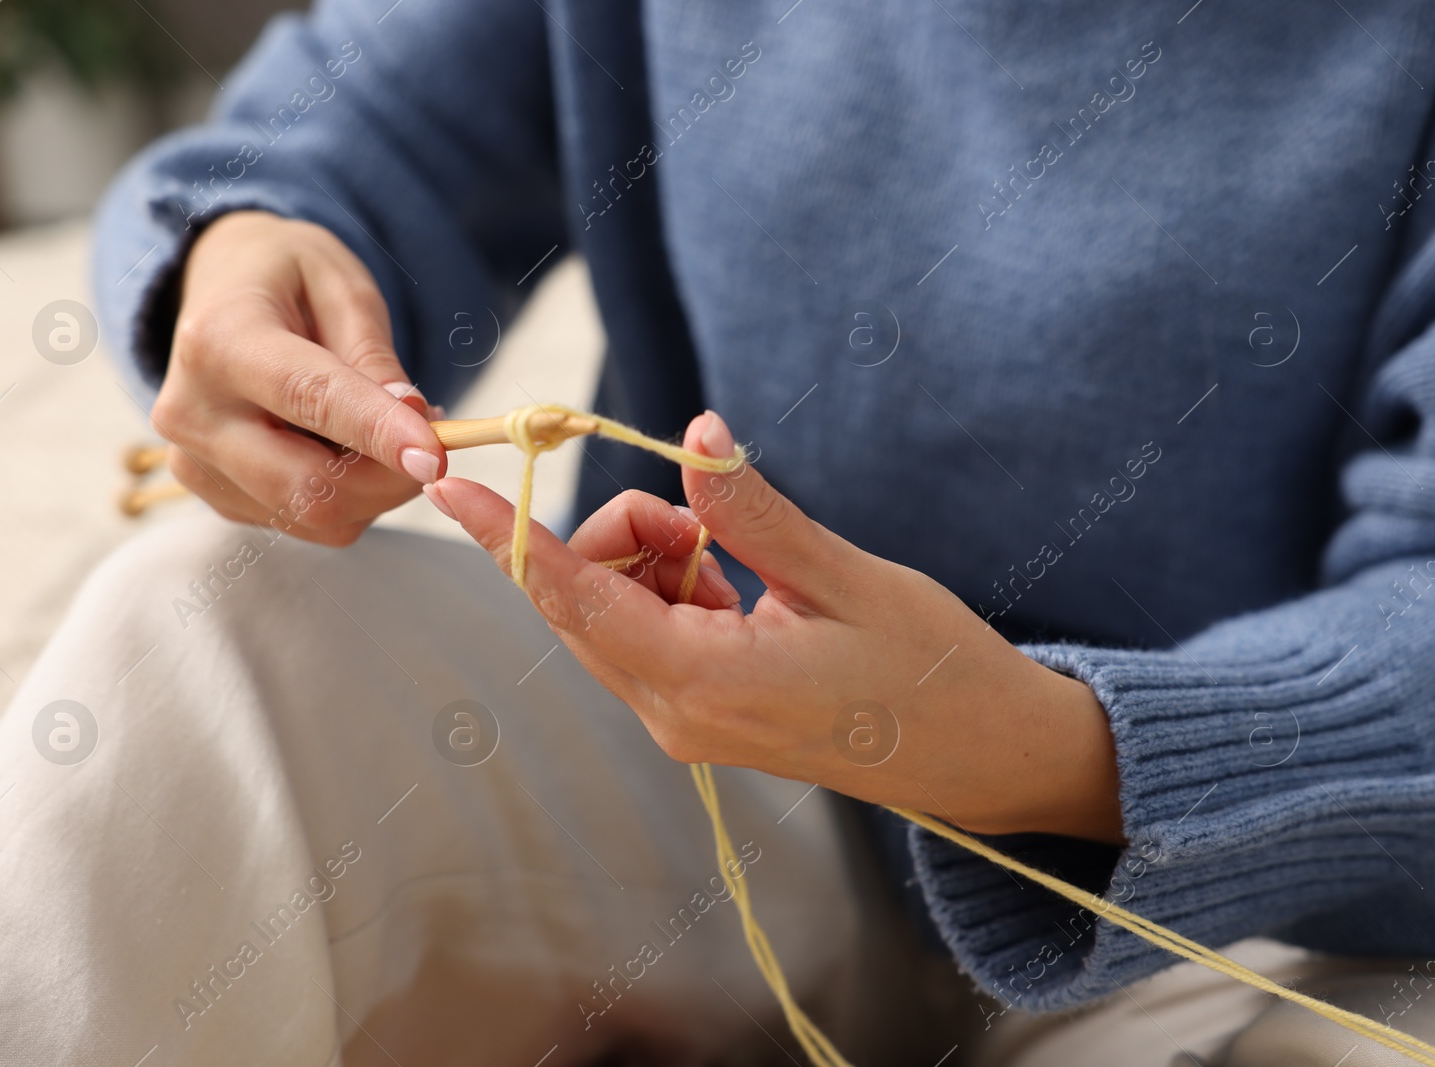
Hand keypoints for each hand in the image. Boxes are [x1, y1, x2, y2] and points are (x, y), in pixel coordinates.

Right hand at [152, 211, 445, 544]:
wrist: (219, 294)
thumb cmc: (285, 279)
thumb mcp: (340, 286)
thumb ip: (373, 355)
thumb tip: (411, 417)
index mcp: (218, 341)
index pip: (308, 399)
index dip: (378, 432)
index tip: (434, 454)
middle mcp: (193, 413)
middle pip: (307, 485)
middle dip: (390, 479)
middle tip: (435, 442)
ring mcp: (196, 464)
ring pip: (314, 515)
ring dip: (376, 489)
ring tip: (389, 432)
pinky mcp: (217, 496)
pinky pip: (305, 521)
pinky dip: (350, 498)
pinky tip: (349, 450)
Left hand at [426, 411, 1124, 842]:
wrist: (983, 755)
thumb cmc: (931, 669)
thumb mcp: (844, 577)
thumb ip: (754, 511)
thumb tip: (691, 433)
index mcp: (706, 685)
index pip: (575, 600)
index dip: (509, 536)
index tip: (451, 484)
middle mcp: (676, 716)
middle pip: (583, 602)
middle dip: (617, 535)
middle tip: (706, 516)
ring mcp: (685, 724)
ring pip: (611, 615)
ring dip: (652, 561)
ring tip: (740, 558)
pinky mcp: (700, 717)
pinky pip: (645, 634)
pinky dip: (672, 588)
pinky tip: (739, 587)